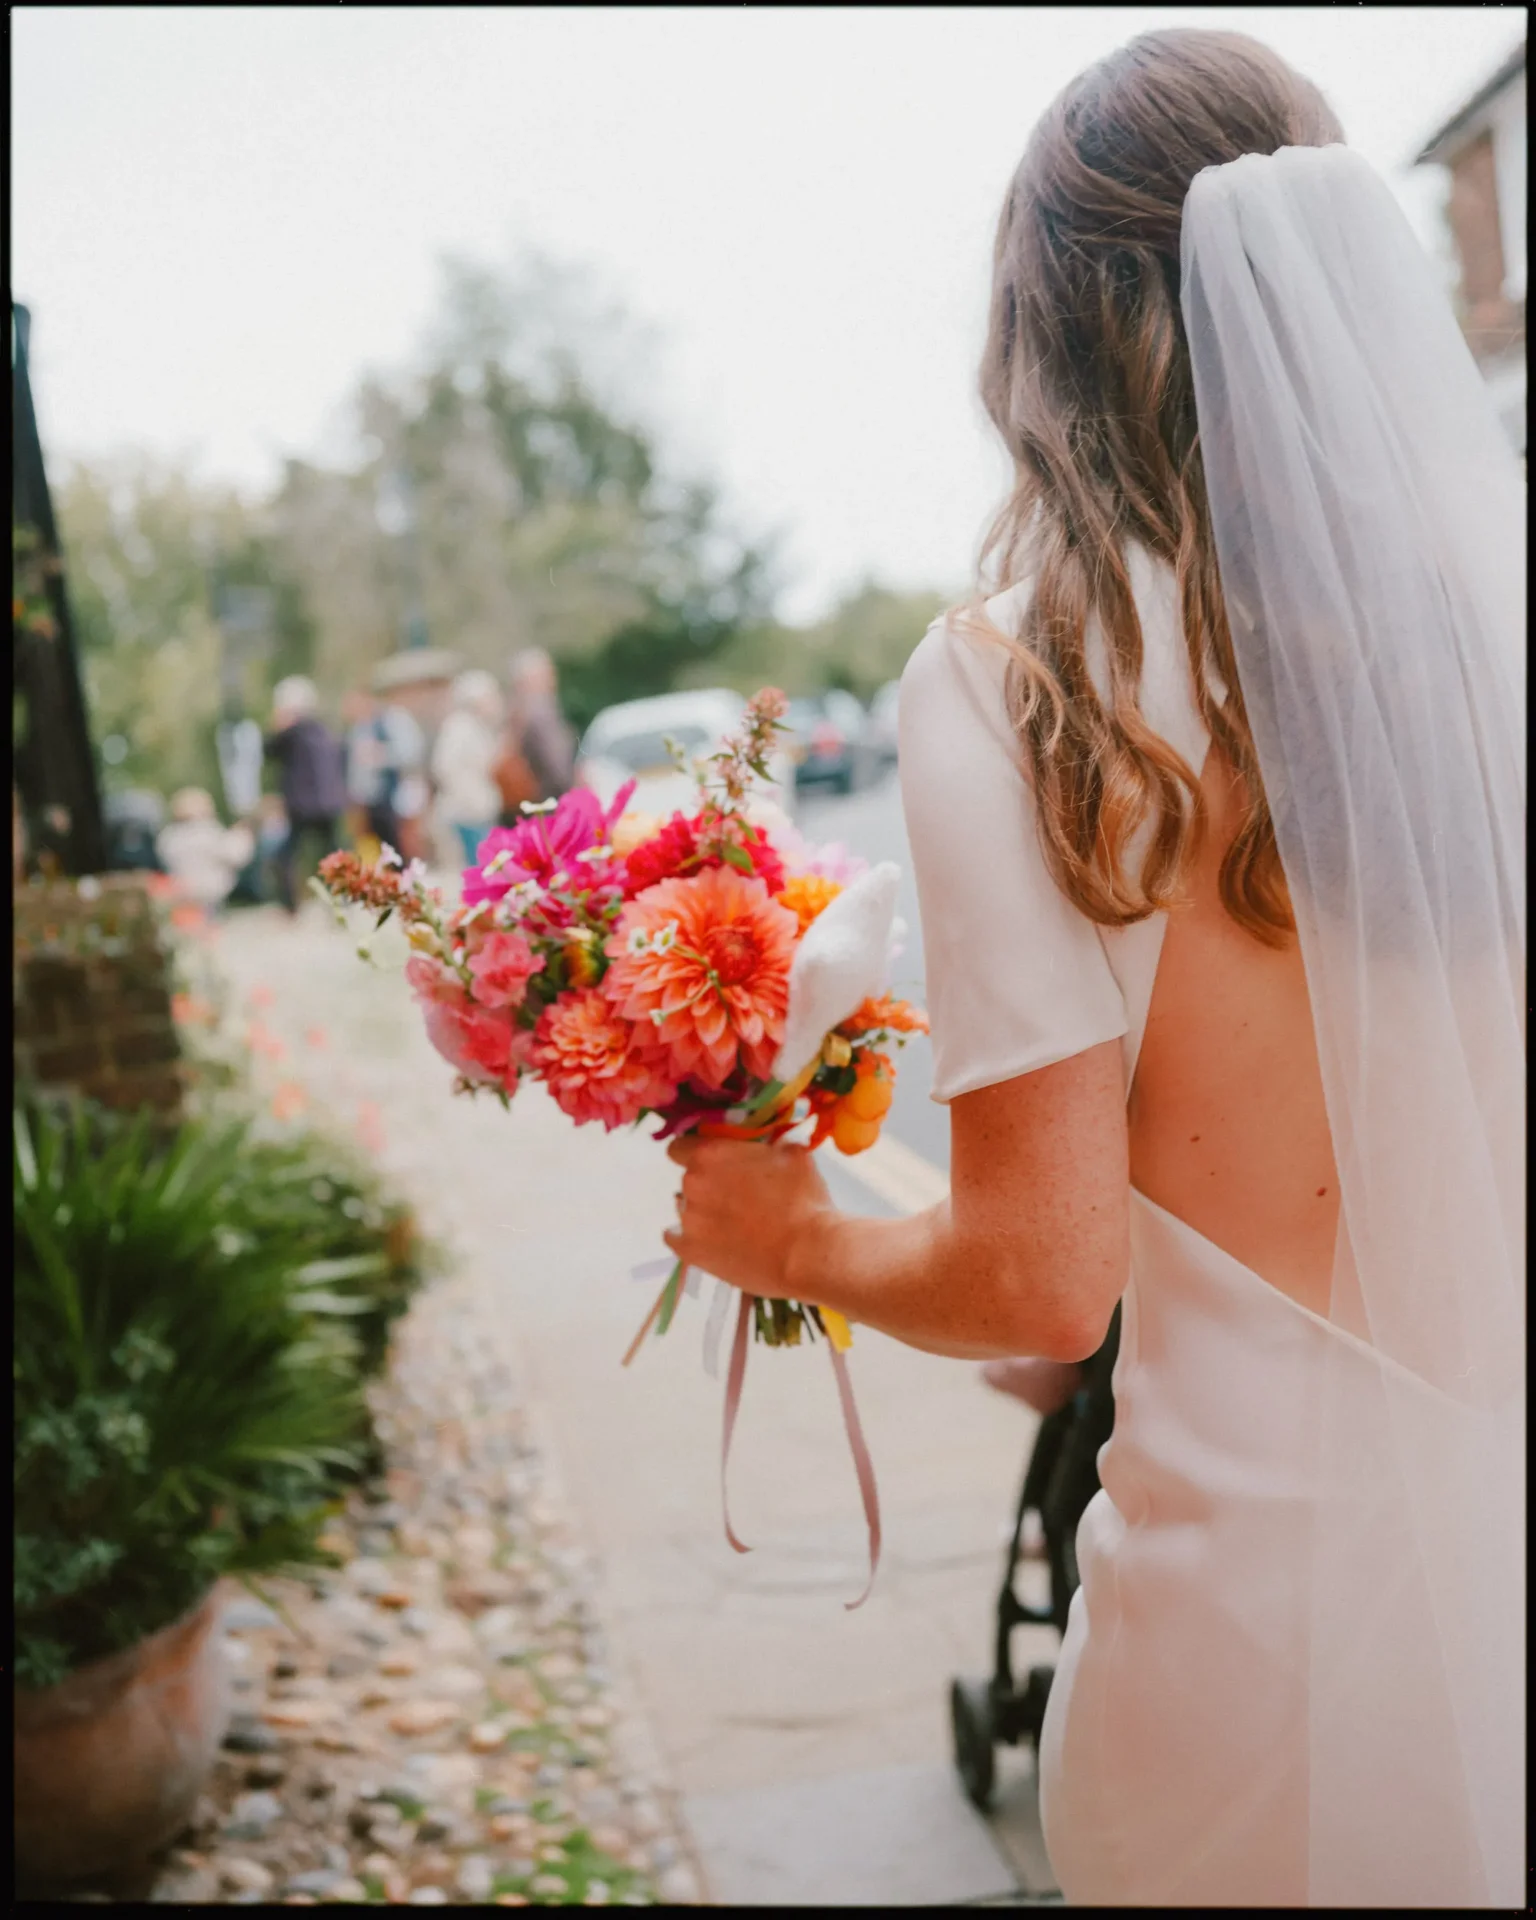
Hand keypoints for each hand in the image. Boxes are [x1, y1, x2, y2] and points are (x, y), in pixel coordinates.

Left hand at [664, 1135, 836, 1299]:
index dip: (697, 1151)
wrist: (807, 1253)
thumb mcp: (793, 1154)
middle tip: (738, 1195)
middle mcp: (692, 1184)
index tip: (717, 1161)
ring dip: (704, 1211)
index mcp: (711, 1154)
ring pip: (686, 1209)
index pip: (680, 1146)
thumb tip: (766, 1146)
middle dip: (710, 1183)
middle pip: (690, 1179)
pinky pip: (675, 1238)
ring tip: (733, 1224)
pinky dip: (689, 1238)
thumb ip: (768, 1145)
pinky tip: (710, 1241)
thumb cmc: (804, 1199)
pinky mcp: (691, 1252)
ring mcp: (688, 1221)